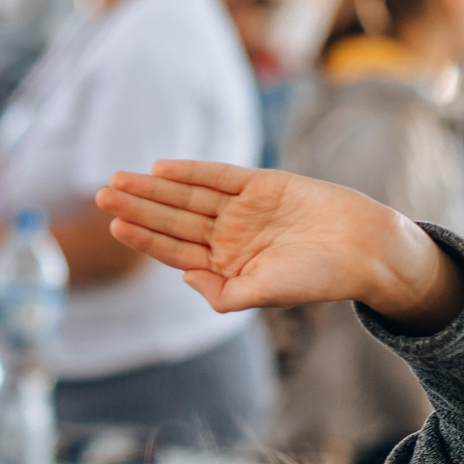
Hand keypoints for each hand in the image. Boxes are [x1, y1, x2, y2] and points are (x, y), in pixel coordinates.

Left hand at [96, 161, 463, 334]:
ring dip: (155, 188)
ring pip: (188, 196)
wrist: (363, 248)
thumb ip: (223, 295)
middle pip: (173, 220)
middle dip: (137, 207)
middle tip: (100, 194)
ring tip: (119, 180)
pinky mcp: (261, 185)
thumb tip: (186, 279)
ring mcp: (243, 210)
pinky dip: (192, 172)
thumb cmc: (317, 279)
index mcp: (226, 266)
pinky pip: (219, 176)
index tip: (114, 226)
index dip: (144, 238)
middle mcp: (228, 237)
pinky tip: (162, 169)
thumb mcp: (264, 295)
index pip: (174, 251)